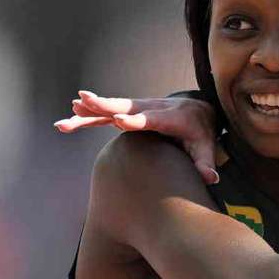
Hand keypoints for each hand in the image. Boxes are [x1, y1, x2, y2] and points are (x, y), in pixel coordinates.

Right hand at [54, 90, 219, 183]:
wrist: (198, 112)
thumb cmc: (201, 133)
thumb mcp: (206, 146)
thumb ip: (205, 161)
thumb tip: (211, 178)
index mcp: (172, 117)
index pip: (152, 119)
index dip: (137, 120)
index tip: (120, 121)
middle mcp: (153, 109)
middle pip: (126, 106)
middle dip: (105, 105)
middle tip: (84, 101)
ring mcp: (139, 109)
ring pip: (112, 108)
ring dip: (90, 111)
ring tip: (67, 116)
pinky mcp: (130, 113)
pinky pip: (107, 114)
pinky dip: (89, 116)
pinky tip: (68, 120)